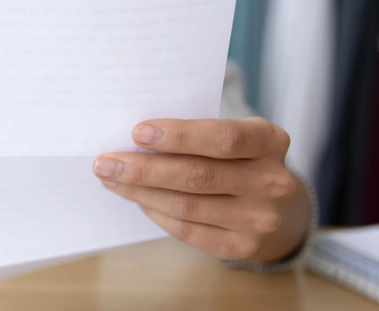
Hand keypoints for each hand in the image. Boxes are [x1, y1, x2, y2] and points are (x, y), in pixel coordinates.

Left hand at [94, 117, 301, 260]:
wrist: (272, 204)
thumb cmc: (234, 157)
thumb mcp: (227, 134)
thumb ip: (193, 133)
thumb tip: (132, 139)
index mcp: (269, 140)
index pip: (223, 138)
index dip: (179, 136)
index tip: (137, 132)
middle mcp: (272, 181)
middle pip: (198, 175)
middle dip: (144, 169)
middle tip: (106, 162)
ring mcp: (260, 218)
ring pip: (187, 205)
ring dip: (141, 192)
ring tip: (111, 178)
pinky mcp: (242, 246)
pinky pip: (187, 230)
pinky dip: (155, 212)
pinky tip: (136, 198)